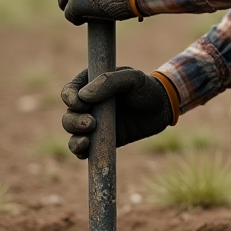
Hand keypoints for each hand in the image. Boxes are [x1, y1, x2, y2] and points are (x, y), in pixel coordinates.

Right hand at [60, 67, 174, 156]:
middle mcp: (88, 104)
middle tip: (91, 123)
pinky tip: (86, 150)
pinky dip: (80, 151)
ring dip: (75, 137)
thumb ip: (110, 81)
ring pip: (73, 132)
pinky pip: (83, 148)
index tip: (81, 103)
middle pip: (69, 114)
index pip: (70, 91)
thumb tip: (84, 96)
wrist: (162, 110)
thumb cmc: (146, 89)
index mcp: (90, 84)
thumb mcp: (133, 78)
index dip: (70, 98)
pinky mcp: (100, 140)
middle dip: (74, 121)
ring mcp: (93, 123)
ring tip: (87, 140)